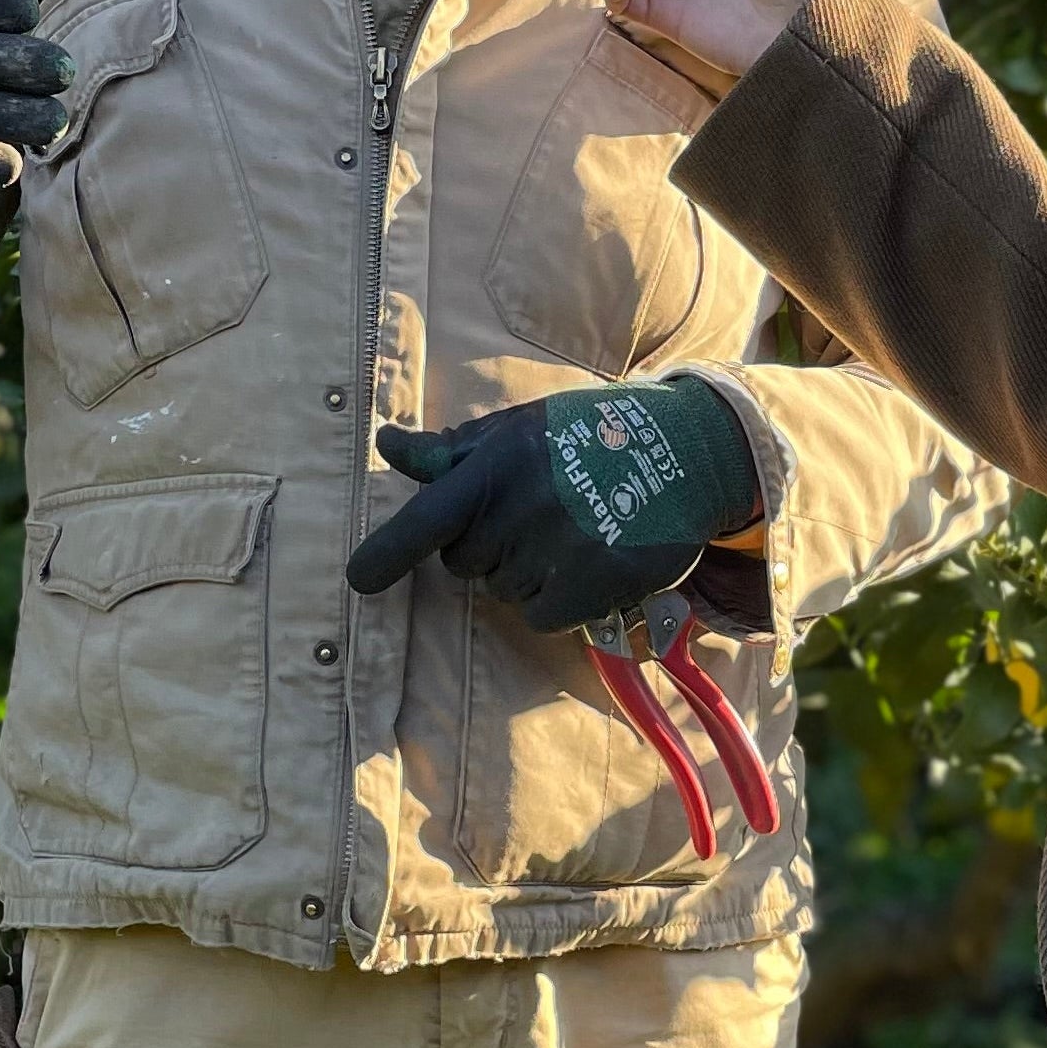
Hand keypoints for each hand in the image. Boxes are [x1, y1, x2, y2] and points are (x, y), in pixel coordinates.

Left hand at [344, 379, 762, 633]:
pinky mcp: (597, 583)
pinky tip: (582, 565)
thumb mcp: (521, 429)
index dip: (386, 553)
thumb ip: (453, 450)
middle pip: (463, 564)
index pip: (427, 518)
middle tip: (531, 518)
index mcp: (497, 464)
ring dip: (525, 574)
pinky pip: (542, 618)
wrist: (687, 451)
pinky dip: (555, 603)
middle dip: (484, 549)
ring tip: (566, 534)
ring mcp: (561, 548)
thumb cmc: (590, 436)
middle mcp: (523, 507)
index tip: (359, 581)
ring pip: (504, 592)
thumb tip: (387, 444)